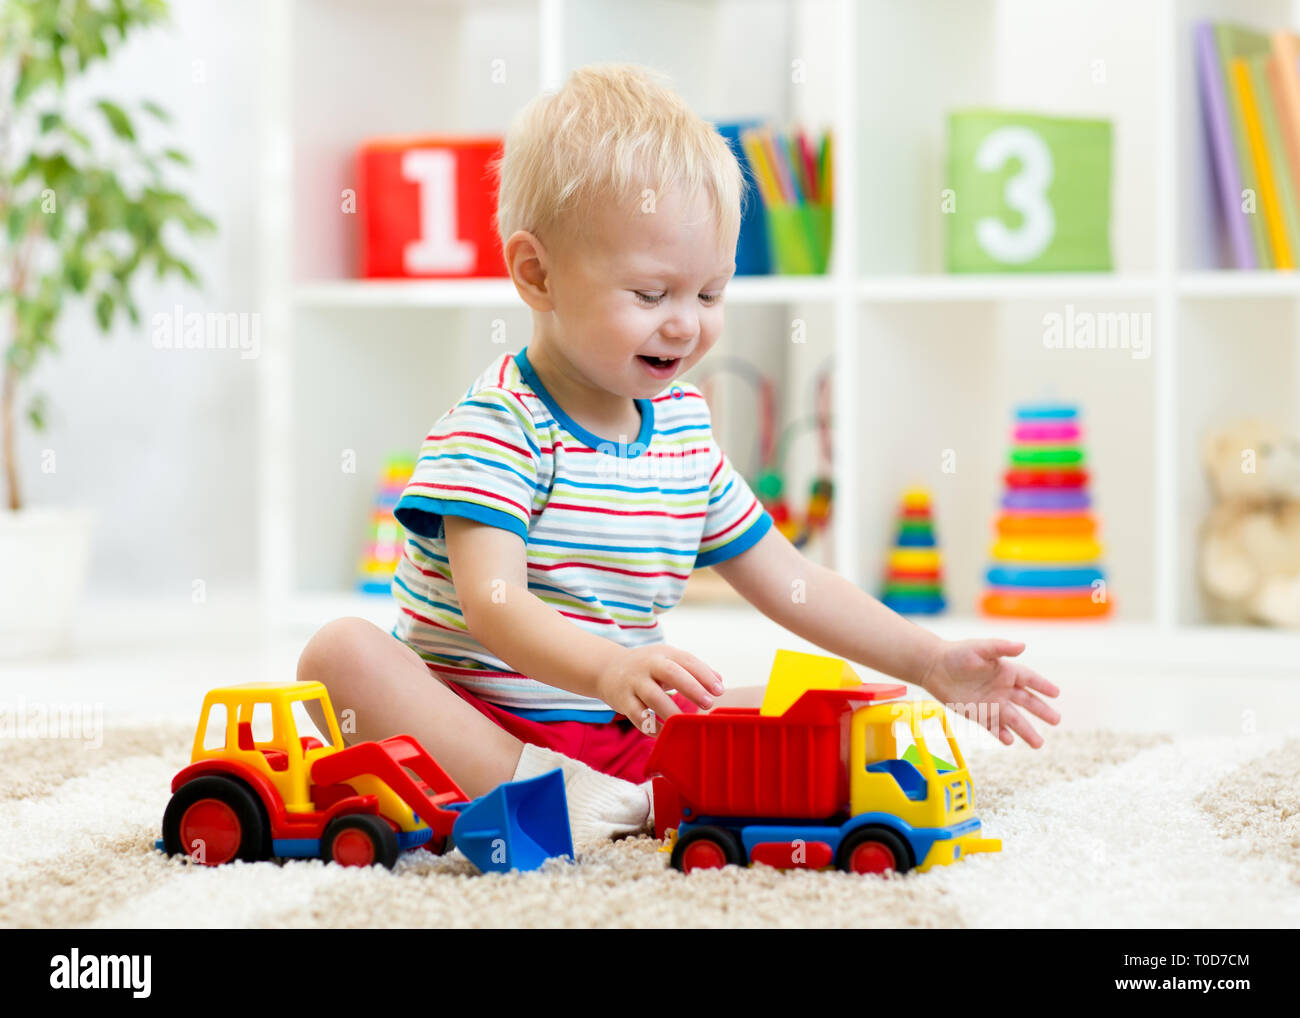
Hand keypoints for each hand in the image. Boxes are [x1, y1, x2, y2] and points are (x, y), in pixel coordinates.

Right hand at [595, 644, 723, 734]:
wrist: (608, 669)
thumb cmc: (647, 667)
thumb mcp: (668, 660)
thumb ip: (694, 670)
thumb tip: (719, 682)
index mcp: (663, 654)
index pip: (687, 661)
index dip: (704, 675)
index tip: (719, 691)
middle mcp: (648, 665)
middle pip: (671, 673)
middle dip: (692, 688)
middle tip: (708, 704)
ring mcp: (634, 683)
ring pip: (653, 697)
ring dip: (672, 712)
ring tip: (687, 725)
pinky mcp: (623, 701)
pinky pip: (638, 716)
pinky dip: (652, 727)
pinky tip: (665, 734)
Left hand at [920, 638, 1059, 747]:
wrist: (934, 667)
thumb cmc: (958, 653)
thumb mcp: (980, 648)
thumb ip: (1001, 647)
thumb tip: (1022, 646)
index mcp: (1005, 671)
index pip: (1029, 679)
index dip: (1042, 685)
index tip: (1056, 693)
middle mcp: (1002, 688)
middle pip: (1027, 702)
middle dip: (1041, 711)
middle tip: (1056, 720)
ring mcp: (991, 703)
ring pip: (1013, 719)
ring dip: (1026, 730)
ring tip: (1039, 744)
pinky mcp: (978, 714)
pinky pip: (993, 726)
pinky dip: (1001, 734)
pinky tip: (1010, 741)